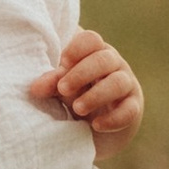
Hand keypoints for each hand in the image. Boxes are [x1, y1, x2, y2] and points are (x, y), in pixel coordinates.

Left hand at [29, 27, 141, 149]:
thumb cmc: (75, 95)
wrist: (95, 129)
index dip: (78, 48)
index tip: (63, 62)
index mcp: (93, 52)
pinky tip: (96, 125)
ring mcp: (126, 85)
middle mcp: (113, 64)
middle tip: (63, 89)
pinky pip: (129, 110)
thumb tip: (35, 88)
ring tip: (77, 109)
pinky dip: (113, 118)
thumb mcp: (62, 88)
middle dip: (82, 73)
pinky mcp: (133, 108)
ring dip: (96, 95)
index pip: (91, 39)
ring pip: (118, 82)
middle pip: (104, 59)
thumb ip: (52, 83)